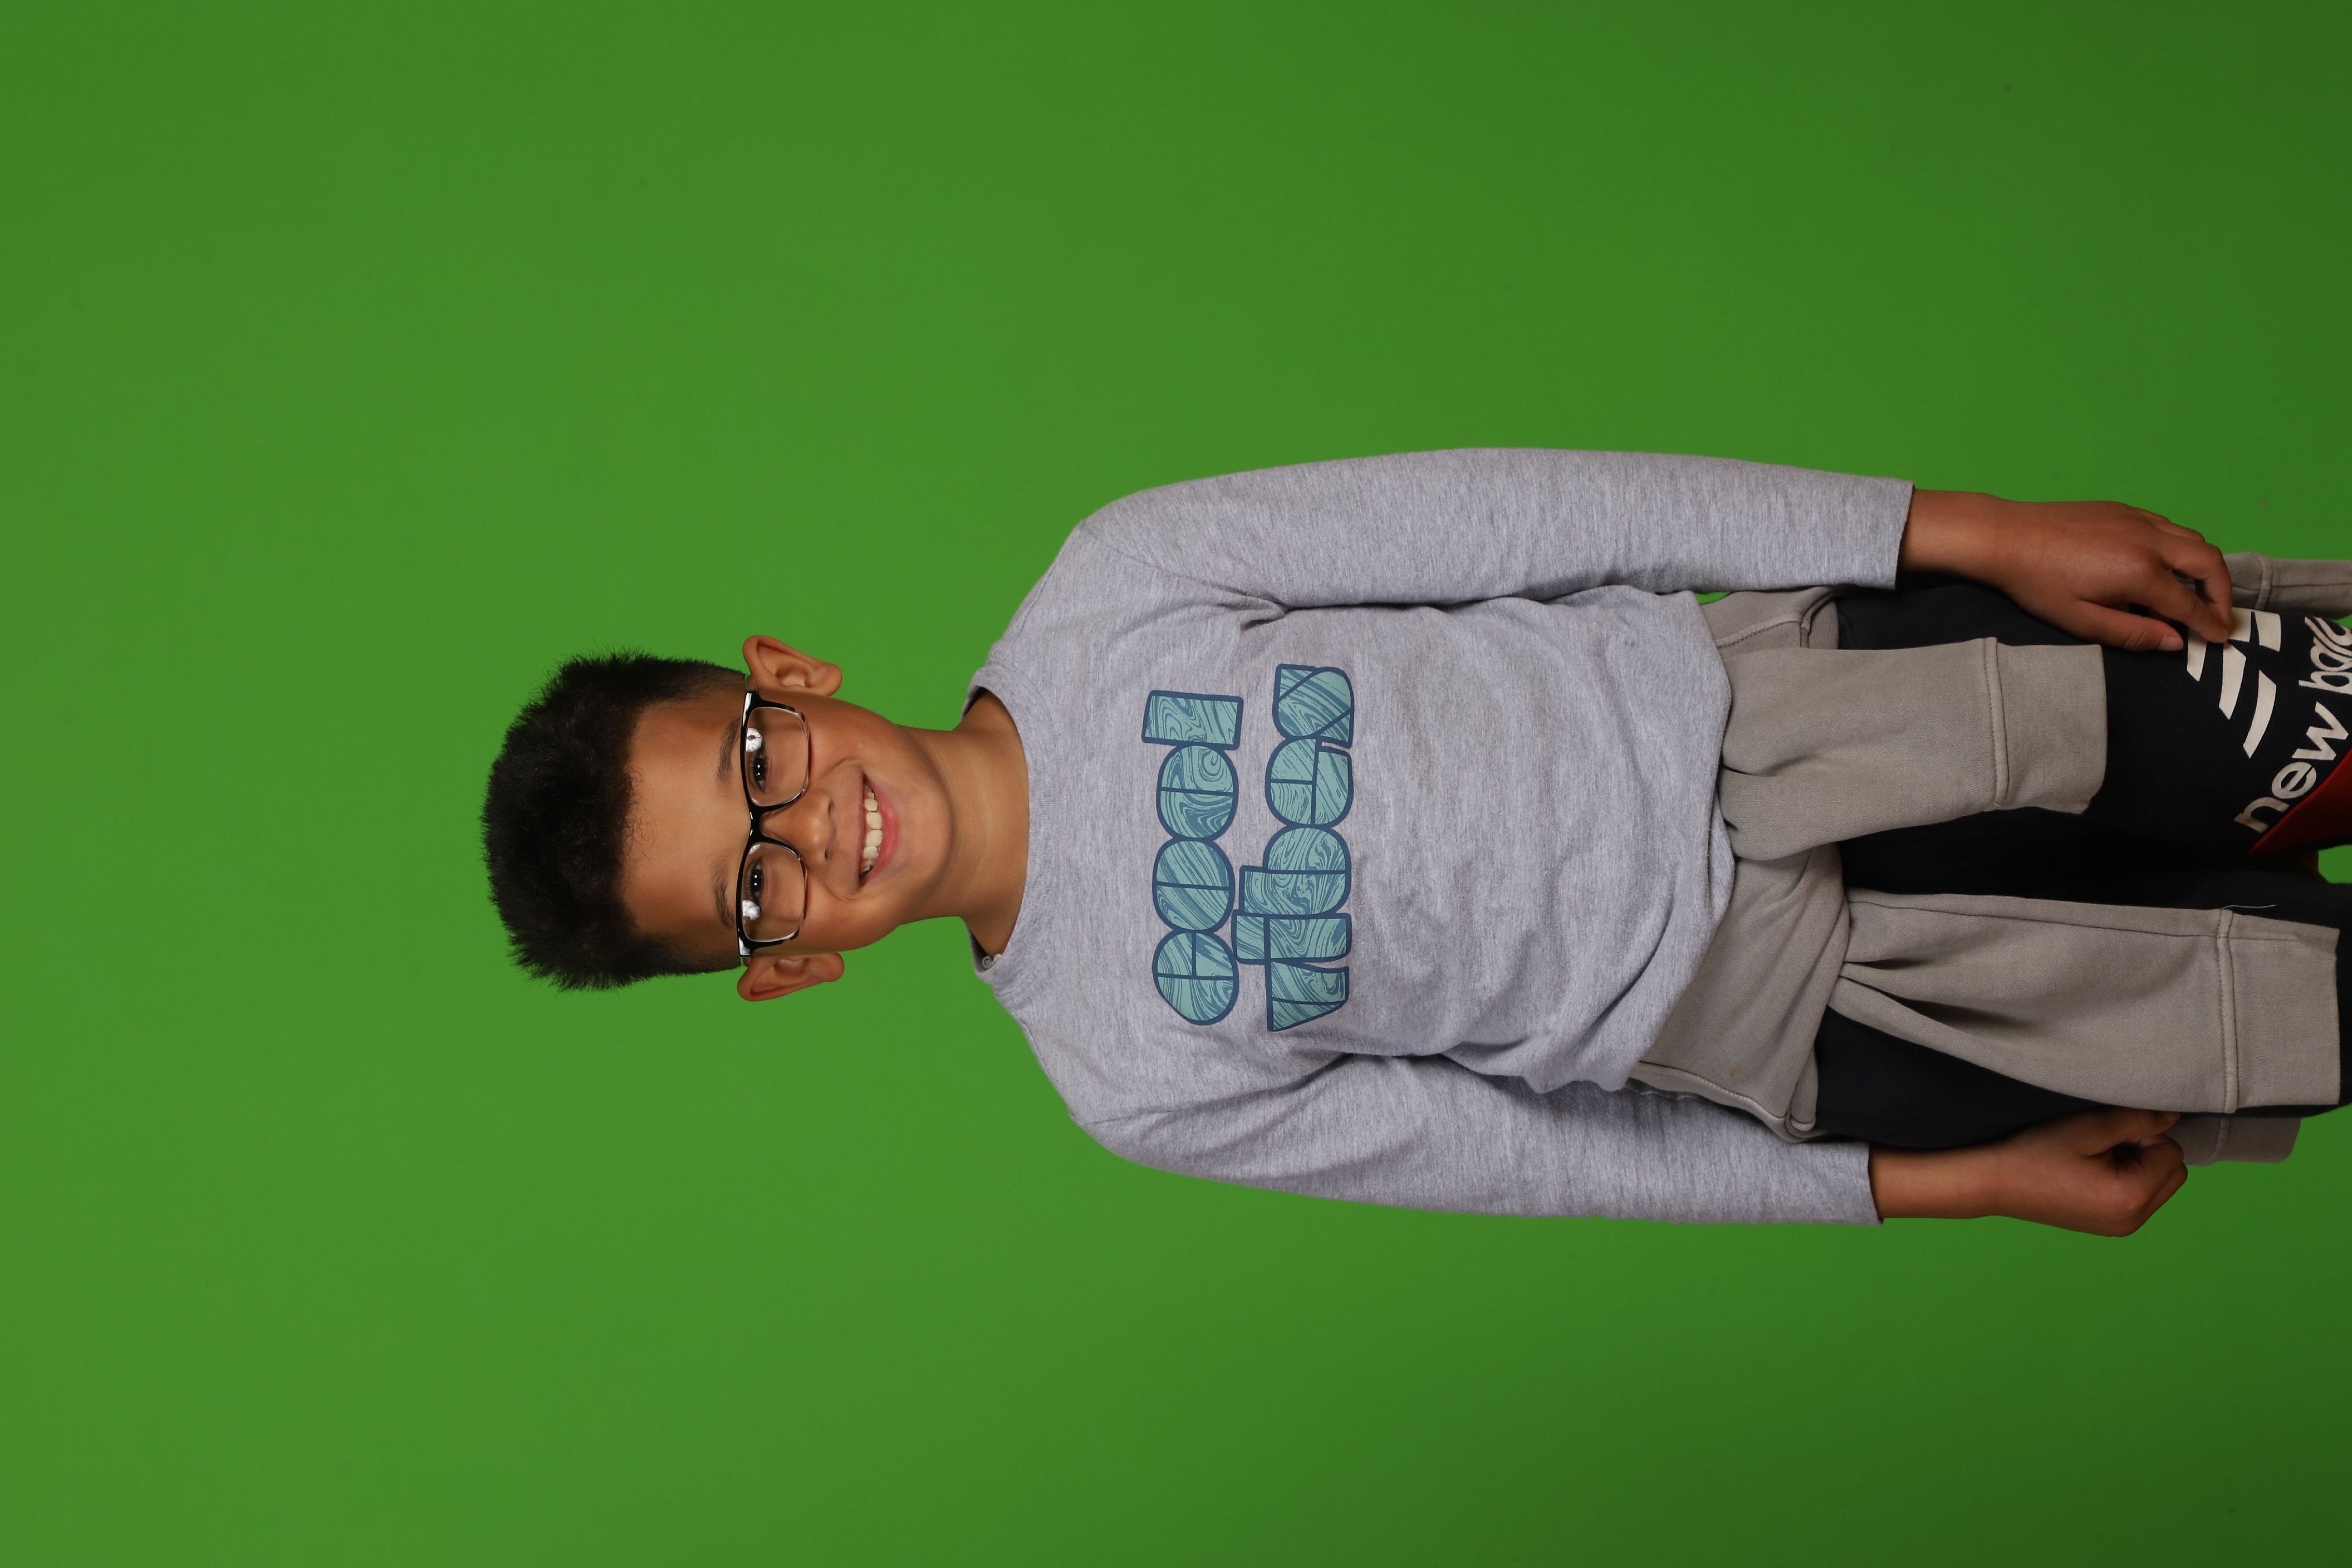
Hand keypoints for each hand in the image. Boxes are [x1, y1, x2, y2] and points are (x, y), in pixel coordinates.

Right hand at [1870, 1109, 2188, 1234]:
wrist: (1993, 1182)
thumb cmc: (2035, 1152)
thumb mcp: (2088, 1127)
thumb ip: (2138, 1119)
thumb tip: (2174, 1115)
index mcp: (2132, 1198)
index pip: (2172, 1153)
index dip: (2143, 1133)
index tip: (2104, 1133)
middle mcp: (2133, 1221)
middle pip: (2172, 1172)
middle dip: (2147, 1152)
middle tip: (2100, 1144)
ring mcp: (2121, 1228)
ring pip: (2157, 1184)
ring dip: (2136, 1165)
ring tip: (2092, 1158)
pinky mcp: (2108, 1227)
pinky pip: (2138, 1197)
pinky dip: (2124, 1179)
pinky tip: (2088, 1172)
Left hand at [1899, 490, 2234, 651]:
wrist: (2005, 537)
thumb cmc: (2037, 583)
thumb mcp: (2082, 621)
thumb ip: (2134, 634)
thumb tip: (2176, 642)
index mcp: (2140, 572)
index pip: (2190, 604)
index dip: (2209, 625)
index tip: (2219, 640)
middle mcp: (2149, 540)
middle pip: (2209, 562)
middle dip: (2222, 592)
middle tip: (2217, 616)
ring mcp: (2138, 519)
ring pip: (2193, 538)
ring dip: (2205, 567)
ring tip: (2196, 594)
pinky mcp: (2124, 509)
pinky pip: (2169, 526)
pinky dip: (2181, 547)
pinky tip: (2165, 566)